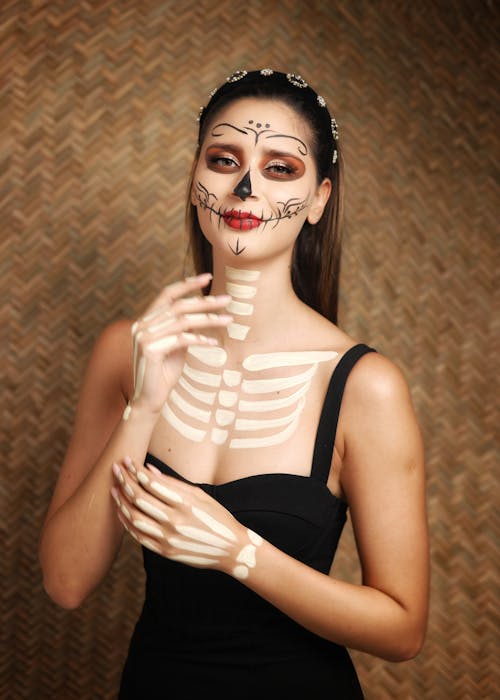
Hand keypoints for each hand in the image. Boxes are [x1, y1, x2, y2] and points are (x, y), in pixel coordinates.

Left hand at [111, 458, 262, 579]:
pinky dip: (126, 522)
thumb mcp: (200, 495)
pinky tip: (121, 511)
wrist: (231, 549)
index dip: (136, 470)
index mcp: (185, 503)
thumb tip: (149, 469)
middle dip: (124, 480)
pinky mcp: (164, 551)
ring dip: (121, 501)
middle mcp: (174, 520)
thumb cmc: (217, 517)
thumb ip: (173, 484)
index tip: (127, 460)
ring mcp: (168, 538)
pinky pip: (138, 536)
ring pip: (134, 517)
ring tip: (114, 488)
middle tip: (115, 468)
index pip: (151, 483)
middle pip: (139, 498)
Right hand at [129, 273, 231, 414]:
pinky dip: (199, 340)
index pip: (167, 294)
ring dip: (208, 320)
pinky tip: (213, 343)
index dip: (187, 284)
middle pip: (178, 306)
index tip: (208, 277)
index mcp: (146, 321)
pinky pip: (180, 340)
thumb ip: (184, 329)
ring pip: (182, 321)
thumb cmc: (164, 373)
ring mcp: (144, 338)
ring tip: (228, 321)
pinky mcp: (150, 351)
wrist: (149, 400)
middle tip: (228, 299)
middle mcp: (142, 326)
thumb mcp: (177, 346)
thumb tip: (203, 314)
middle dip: (205, 302)